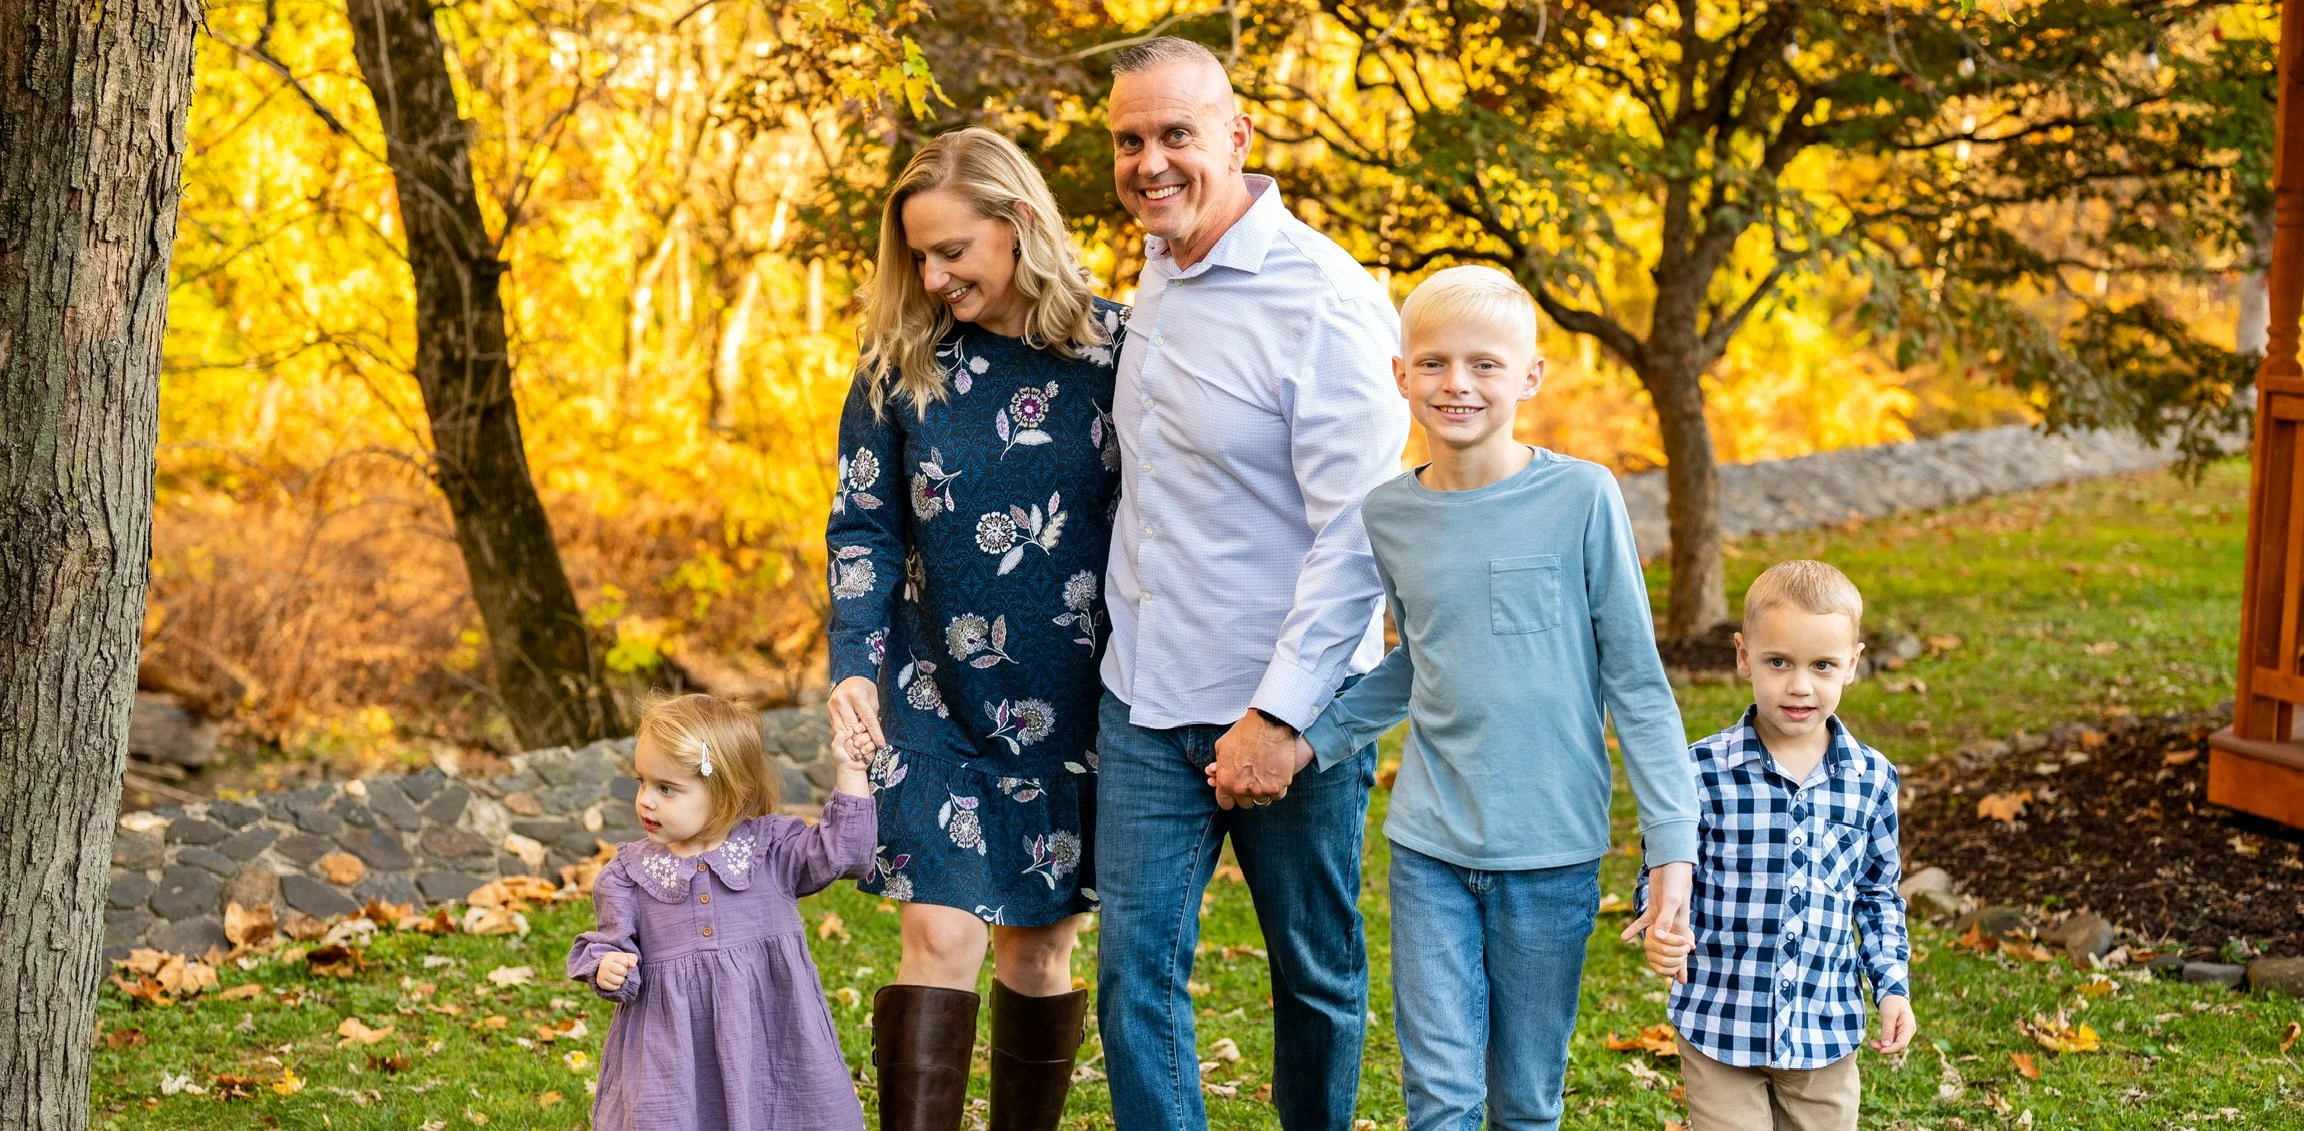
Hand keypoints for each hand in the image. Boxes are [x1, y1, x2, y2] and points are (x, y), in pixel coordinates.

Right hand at [594, 951, 638, 991]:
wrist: (604, 969)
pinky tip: (614, 982)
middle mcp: (604, 964)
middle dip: (625, 973)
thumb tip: (633, 965)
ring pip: (619, 981)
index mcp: (611, 956)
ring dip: (621, 980)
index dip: (628, 965)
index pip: (626, 962)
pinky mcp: (600, 983)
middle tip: (621, 972)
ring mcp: (601, 974)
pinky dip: (617, 986)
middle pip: (622, 971)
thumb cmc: (619, 962)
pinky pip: (614, 988)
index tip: (624, 965)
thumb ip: (632, 959)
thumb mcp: (626, 957)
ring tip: (618, 977)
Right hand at [828, 677, 884, 762]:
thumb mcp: (873, 699)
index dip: (875, 734)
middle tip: (868, 757)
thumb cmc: (865, 689)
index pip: (867, 719)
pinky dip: (844, 740)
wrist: (848, 678)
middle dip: (861, 743)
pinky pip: (837, 729)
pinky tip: (851, 748)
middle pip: (852, 727)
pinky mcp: (829, 712)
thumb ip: (872, 716)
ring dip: (851, 745)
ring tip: (859, 756)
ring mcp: (832, 706)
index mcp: (856, 696)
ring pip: (842, 731)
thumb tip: (873, 736)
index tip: (882, 746)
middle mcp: (842, 701)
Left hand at [830, 726, 872, 797]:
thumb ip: (839, 737)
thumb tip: (850, 731)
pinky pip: (874, 742)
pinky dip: (869, 747)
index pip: (855, 722)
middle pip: (865, 727)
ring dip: (865, 742)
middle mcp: (858, 734)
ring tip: (859, 750)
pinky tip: (864, 752)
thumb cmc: (842, 759)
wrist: (851, 770)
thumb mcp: (836, 747)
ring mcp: (866, 740)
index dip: (858, 725)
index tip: (856, 730)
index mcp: (849, 733)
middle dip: (862, 735)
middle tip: (856, 743)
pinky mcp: (872, 746)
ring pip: (870, 734)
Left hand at [1206, 713, 1312, 808]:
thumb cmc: (1244, 732)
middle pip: (1245, 803)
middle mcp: (1242, 789)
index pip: (1226, 803)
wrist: (1269, 723)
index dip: (1231, 797)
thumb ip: (1219, 767)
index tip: (1236, 790)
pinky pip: (1278, 795)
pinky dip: (1278, 787)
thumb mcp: (1222, 747)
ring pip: (1263, 800)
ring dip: (1264, 790)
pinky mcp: (1279, 786)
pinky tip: (1276, 775)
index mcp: (1226, 782)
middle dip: (1248, 793)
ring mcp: (1261, 789)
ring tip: (1265, 774)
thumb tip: (1215, 775)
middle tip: (1253, 779)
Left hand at [1619, 861, 1693, 982]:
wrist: (1672, 863)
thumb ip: (1666, 919)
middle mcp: (1673, 923)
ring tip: (1653, 963)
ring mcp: (1663, 916)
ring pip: (1658, 939)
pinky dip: (1634, 930)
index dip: (1681, 966)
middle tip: (1671, 979)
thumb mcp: (1672, 900)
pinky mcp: (1654, 908)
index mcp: (1680, 924)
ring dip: (1654, 950)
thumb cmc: (1676, 880)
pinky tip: (1624, 938)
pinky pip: (1643, 923)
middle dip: (1671, 963)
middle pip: (1672, 948)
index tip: (1680, 982)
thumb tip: (1657, 937)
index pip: (1681, 951)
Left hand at [1871, 995, 1915, 1054]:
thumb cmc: (1891, 1002)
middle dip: (1886, 1048)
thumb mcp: (1888, 1015)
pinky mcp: (1897, 1031)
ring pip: (1894, 1044)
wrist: (1892, 994)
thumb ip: (1888, 1030)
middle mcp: (1908, 1031)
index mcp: (1909, 1027)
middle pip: (1898, 1046)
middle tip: (1871, 1044)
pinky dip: (1883, 1042)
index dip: (1891, 1049)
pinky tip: (1874, 1042)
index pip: (1902, 1044)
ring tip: (1871, 1043)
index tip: (1880, 1051)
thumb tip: (1886, 1045)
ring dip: (1883, 1046)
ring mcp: (1903, 1032)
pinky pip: (1891, 1040)